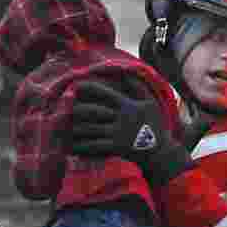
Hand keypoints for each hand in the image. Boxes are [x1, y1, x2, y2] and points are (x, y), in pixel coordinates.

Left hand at [69, 79, 190, 186]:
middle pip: (95, 111)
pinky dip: (83, 146)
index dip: (90, 88)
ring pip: (92, 128)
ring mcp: (118, 133)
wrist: (161, 152)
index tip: (77, 85)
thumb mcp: (150, 104)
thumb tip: (126, 73)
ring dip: (77, 128)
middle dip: (78, 109)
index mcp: (128, 106)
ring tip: (65, 126)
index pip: (106, 94)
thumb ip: (138, 88)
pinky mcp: (116, 148)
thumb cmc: (155, 126)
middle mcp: (121, 118)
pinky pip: (95, 145)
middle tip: (64, 106)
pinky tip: (73, 146)